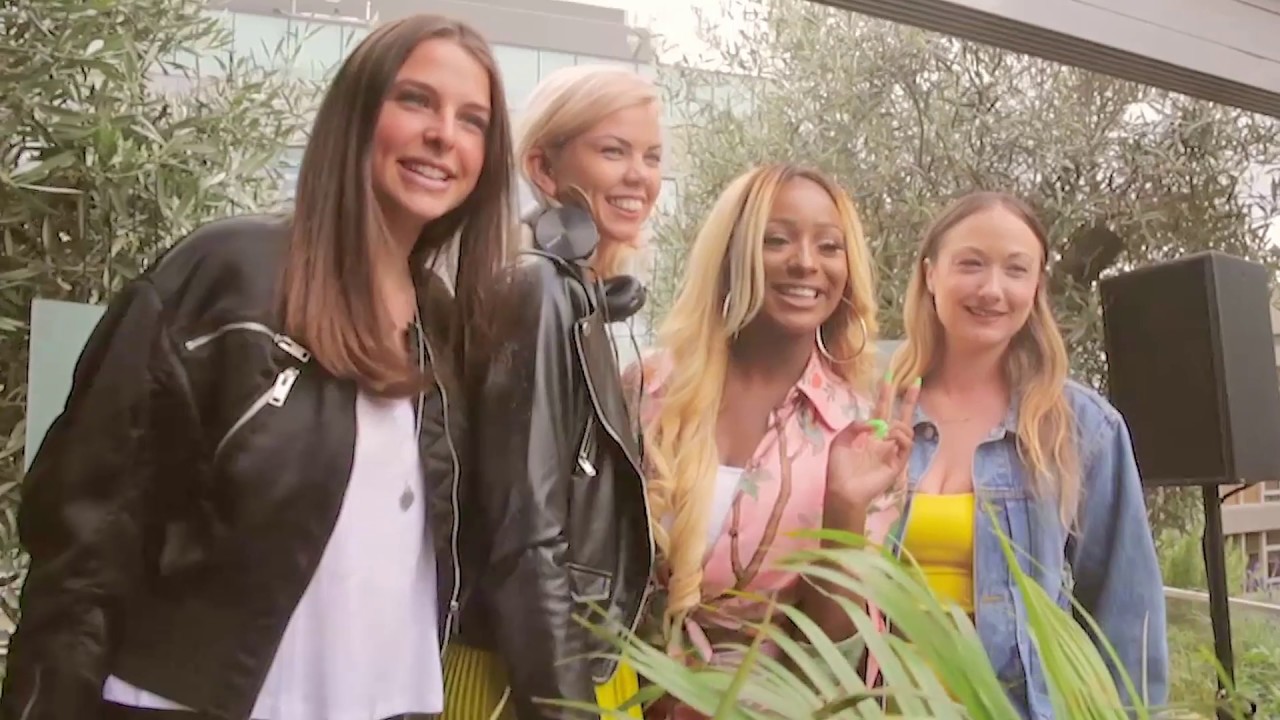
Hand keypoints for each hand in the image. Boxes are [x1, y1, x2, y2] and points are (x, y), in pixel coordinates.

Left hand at [826, 375, 920, 508]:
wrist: (843, 489)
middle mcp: (884, 440)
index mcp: (870, 434)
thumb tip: (874, 422)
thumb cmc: (839, 467)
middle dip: (909, 399)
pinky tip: (890, 436)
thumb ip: (855, 425)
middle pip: (901, 415)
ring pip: (906, 429)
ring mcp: (893, 451)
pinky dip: (901, 436)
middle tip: (915, 382)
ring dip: (898, 424)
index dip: (886, 395)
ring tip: (886, 428)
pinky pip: (907, 445)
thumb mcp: (841, 440)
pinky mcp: (898, 463)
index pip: (881, 410)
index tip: (889, 378)